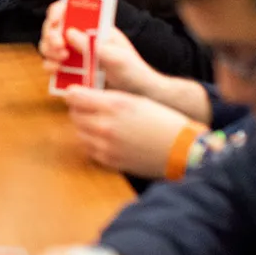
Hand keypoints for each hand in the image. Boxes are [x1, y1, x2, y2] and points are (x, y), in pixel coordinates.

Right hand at [40, 3, 156, 96]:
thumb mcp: (116, 57)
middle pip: (54, 27)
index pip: (70, 10)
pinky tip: (56, 71)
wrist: (136, 94)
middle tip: (59, 47)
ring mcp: (74, 53)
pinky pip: (51, 64)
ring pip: (49, 45)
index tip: (56, 22)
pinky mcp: (69, 70)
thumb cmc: (132, 70)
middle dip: (51, 35)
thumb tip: (69, 32)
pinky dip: (49, 65)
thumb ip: (93, 45)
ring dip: (48, 51)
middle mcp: (81, 37)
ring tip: (61, 60)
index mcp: (94, 26)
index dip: (58, 11)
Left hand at [63, 85, 205, 178]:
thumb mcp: (135, 100)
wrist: (181, 149)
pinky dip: (92, 143)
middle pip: (74, 115)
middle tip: (88, 109)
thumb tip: (85, 96)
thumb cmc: (162, 121)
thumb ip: (109, 98)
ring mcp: (105, 145)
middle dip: (79, 110)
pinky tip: (105, 139)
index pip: (75, 97)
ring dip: (84, 127)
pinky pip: (89, 149)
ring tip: (98, 124)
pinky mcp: (109, 161)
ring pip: (79, 133)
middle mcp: (106, 125)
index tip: (75, 93)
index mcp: (114, 105)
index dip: (74, 94)